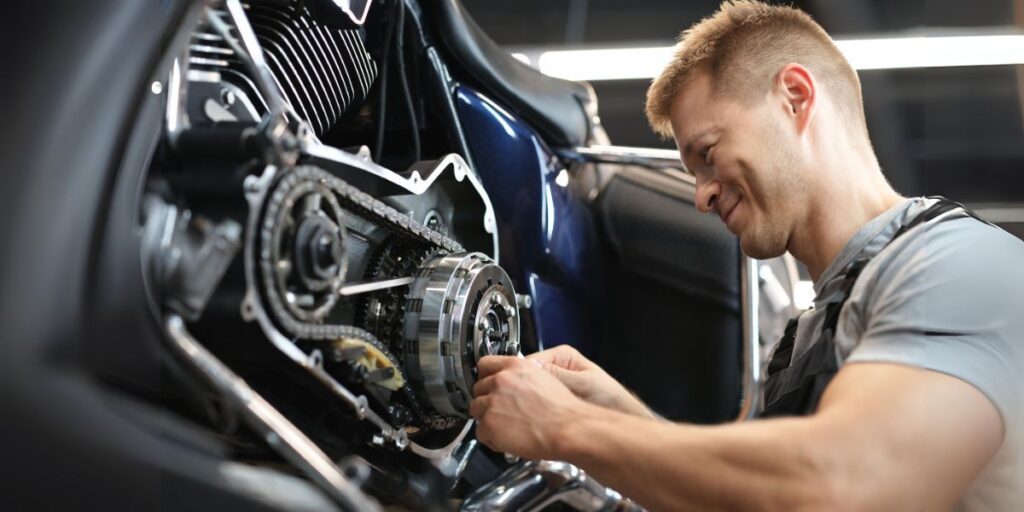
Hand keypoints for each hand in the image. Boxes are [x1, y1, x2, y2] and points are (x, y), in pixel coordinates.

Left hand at [469, 356, 591, 459]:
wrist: (567, 428)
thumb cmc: (562, 409)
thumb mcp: (544, 378)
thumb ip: (523, 377)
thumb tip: (515, 383)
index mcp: (514, 366)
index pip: (485, 364)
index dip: (485, 376)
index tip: (487, 383)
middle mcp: (500, 381)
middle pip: (478, 389)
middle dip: (487, 400)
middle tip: (501, 411)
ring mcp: (492, 402)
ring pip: (476, 410)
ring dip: (487, 418)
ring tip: (505, 427)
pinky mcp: (489, 424)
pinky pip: (480, 432)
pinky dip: (491, 438)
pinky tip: (506, 440)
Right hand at [527, 345, 655, 418]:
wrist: (621, 420)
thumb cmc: (610, 400)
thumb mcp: (582, 383)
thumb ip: (557, 376)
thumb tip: (530, 369)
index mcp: (563, 356)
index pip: (529, 361)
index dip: (518, 376)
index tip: (513, 388)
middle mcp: (557, 368)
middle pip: (527, 377)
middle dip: (522, 390)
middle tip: (520, 404)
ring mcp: (555, 386)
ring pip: (530, 393)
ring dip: (527, 403)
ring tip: (531, 412)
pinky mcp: (555, 403)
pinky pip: (537, 405)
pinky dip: (534, 412)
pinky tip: (537, 419)